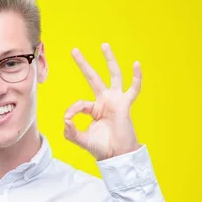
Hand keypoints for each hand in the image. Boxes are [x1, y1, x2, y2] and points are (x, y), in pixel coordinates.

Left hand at [63, 43, 142, 160]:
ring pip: (114, 75)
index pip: (79, 103)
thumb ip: (70, 131)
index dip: (72, 110)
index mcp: (94, 109)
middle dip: (83, 64)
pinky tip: (136, 64)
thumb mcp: (81, 139)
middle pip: (93, 78)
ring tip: (104, 45)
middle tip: (74, 50)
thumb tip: (65, 118)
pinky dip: (136, 77)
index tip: (68, 119)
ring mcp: (115, 101)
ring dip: (109, 60)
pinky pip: (133, 89)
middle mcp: (105, 101)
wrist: (117, 156)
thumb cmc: (101, 148)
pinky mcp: (125, 105)